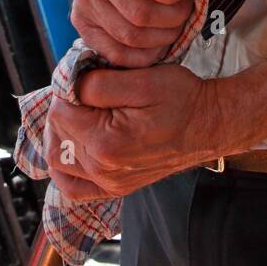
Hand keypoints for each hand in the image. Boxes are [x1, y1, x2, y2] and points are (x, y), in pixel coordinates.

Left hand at [43, 64, 228, 198]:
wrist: (209, 125)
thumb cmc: (181, 98)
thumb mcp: (143, 79)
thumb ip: (99, 84)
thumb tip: (70, 86)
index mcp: (107, 143)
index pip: (59, 112)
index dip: (68, 88)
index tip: (87, 77)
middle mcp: (104, 169)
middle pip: (57, 135)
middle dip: (65, 108)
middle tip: (86, 91)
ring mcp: (109, 183)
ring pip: (59, 160)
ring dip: (62, 134)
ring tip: (80, 114)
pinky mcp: (116, 188)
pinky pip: (73, 188)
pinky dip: (66, 167)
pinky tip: (75, 146)